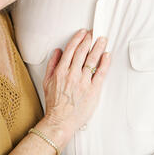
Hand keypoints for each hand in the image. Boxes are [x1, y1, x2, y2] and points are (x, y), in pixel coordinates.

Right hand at [43, 30, 109, 146]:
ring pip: (92, 60)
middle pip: (82, 52)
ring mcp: (83, 82)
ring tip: (102, 40)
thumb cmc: (54, 104)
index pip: (71, 49)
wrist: (59, 121)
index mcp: (61, 71)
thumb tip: (57, 51)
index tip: (83, 33)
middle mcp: (72, 74)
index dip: (78, 39)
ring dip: (98, 47)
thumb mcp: (47, 81)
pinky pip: (100, 73)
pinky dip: (104, 63)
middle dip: (89, 40)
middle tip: (94, 33)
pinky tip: (107, 56)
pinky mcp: (93, 90)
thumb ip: (52, 64)